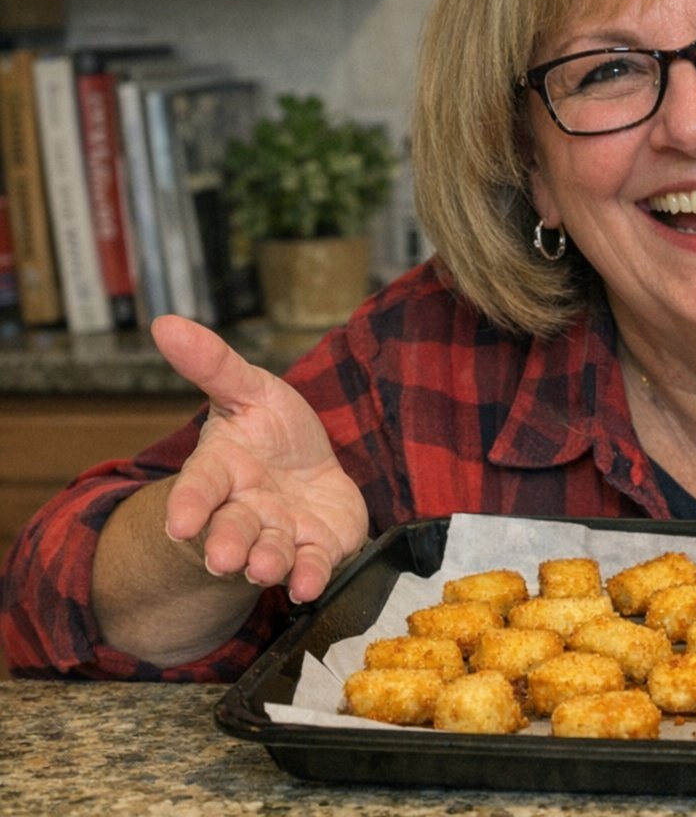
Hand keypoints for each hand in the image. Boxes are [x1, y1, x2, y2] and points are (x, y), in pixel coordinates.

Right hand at [152, 315, 368, 602]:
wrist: (308, 473)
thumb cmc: (270, 432)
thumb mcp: (249, 389)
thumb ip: (212, 364)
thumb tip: (165, 322)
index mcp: (223, 470)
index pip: (199, 486)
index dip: (189, 503)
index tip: (179, 523)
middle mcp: (244, 508)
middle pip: (229, 529)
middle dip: (226, 543)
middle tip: (224, 558)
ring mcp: (279, 533)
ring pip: (268, 552)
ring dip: (266, 563)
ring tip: (265, 568)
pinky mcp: (315, 548)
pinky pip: (310, 567)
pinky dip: (308, 577)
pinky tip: (306, 587)